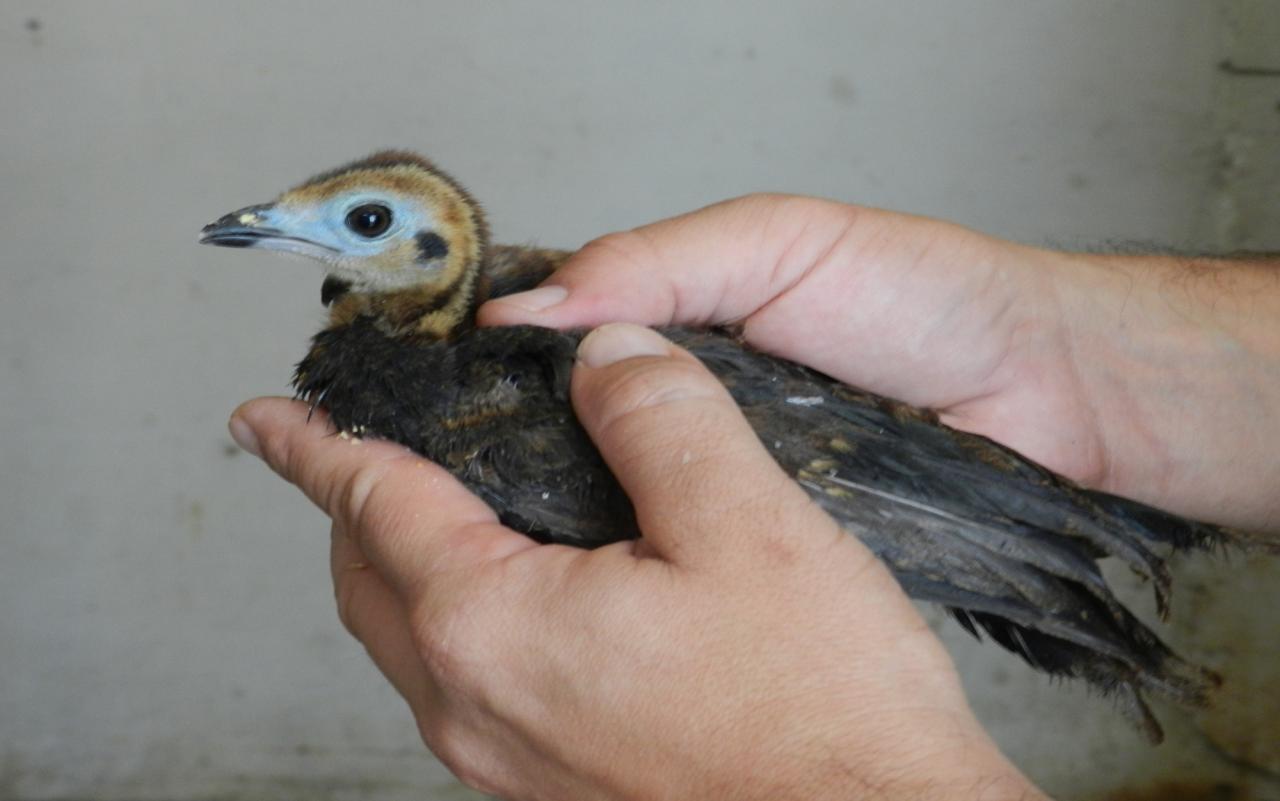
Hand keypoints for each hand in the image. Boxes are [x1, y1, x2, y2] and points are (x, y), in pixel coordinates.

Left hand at [230, 324, 1046, 800]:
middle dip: (355, 503)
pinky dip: (465, 614)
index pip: (370, 504)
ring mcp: (513, 761)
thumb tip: (606, 355)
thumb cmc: (823, 718)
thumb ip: (659, 418)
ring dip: (409, 562)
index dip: (316, 445)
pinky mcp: (558, 784)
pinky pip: (469, 683)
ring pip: (413, 639)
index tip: (267, 416)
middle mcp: (479, 708)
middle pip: (370, 580)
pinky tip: (534, 588)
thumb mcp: (746, 525)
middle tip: (366, 446)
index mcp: (494, 631)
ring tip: (448, 504)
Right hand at [482, 194, 1279, 529]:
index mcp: (676, 327)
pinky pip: (694, 558)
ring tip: (518, 546)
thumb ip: (659, 262)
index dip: (495, 372)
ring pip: (623, 510)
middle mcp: (690, 411)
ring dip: (581, 524)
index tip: (436, 399)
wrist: (1043, 394)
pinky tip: (610, 584)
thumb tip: (535, 303)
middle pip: (572, 441)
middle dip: (518, 462)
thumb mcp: (780, 242)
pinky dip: (657, 567)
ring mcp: (726, 483)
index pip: (553, 350)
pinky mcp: (767, 548)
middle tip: (465, 489)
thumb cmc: (925, 299)